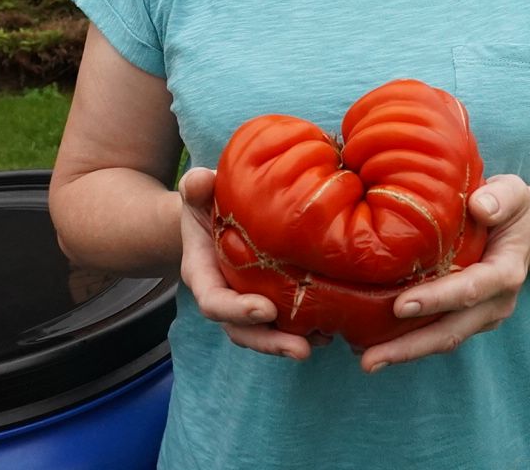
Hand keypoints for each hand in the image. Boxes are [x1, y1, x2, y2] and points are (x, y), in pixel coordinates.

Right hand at [176, 167, 328, 358]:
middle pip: (241, 331)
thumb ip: (196, 188)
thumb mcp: (199, 192)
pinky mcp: (270, 301)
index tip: (265, 310)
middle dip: (270, 343)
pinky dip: (307, 331)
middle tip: (301, 349)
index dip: (236, 311)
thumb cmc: (208, 202)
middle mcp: (224, 296)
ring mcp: (247, 302)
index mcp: (203, 274)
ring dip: (291, 343)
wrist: (216, 214)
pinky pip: (285, 324)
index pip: (213, 302)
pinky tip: (332, 330)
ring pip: (265, 334)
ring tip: (322, 343)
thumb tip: (201, 180)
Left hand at [357, 174, 529, 373]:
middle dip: (410, 347)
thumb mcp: (513, 194)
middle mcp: (496, 302)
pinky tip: (376, 345)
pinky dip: (409, 342)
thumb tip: (479, 206)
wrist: (526, 234)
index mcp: (506, 272)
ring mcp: (482, 316)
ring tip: (366, 360)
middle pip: (452, 331)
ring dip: (404, 353)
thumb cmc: (511, 210)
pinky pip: (438, 333)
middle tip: (370, 359)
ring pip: (443, 339)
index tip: (401, 306)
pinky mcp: (468, 320)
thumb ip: (501, 199)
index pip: (470, 290)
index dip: (437, 300)